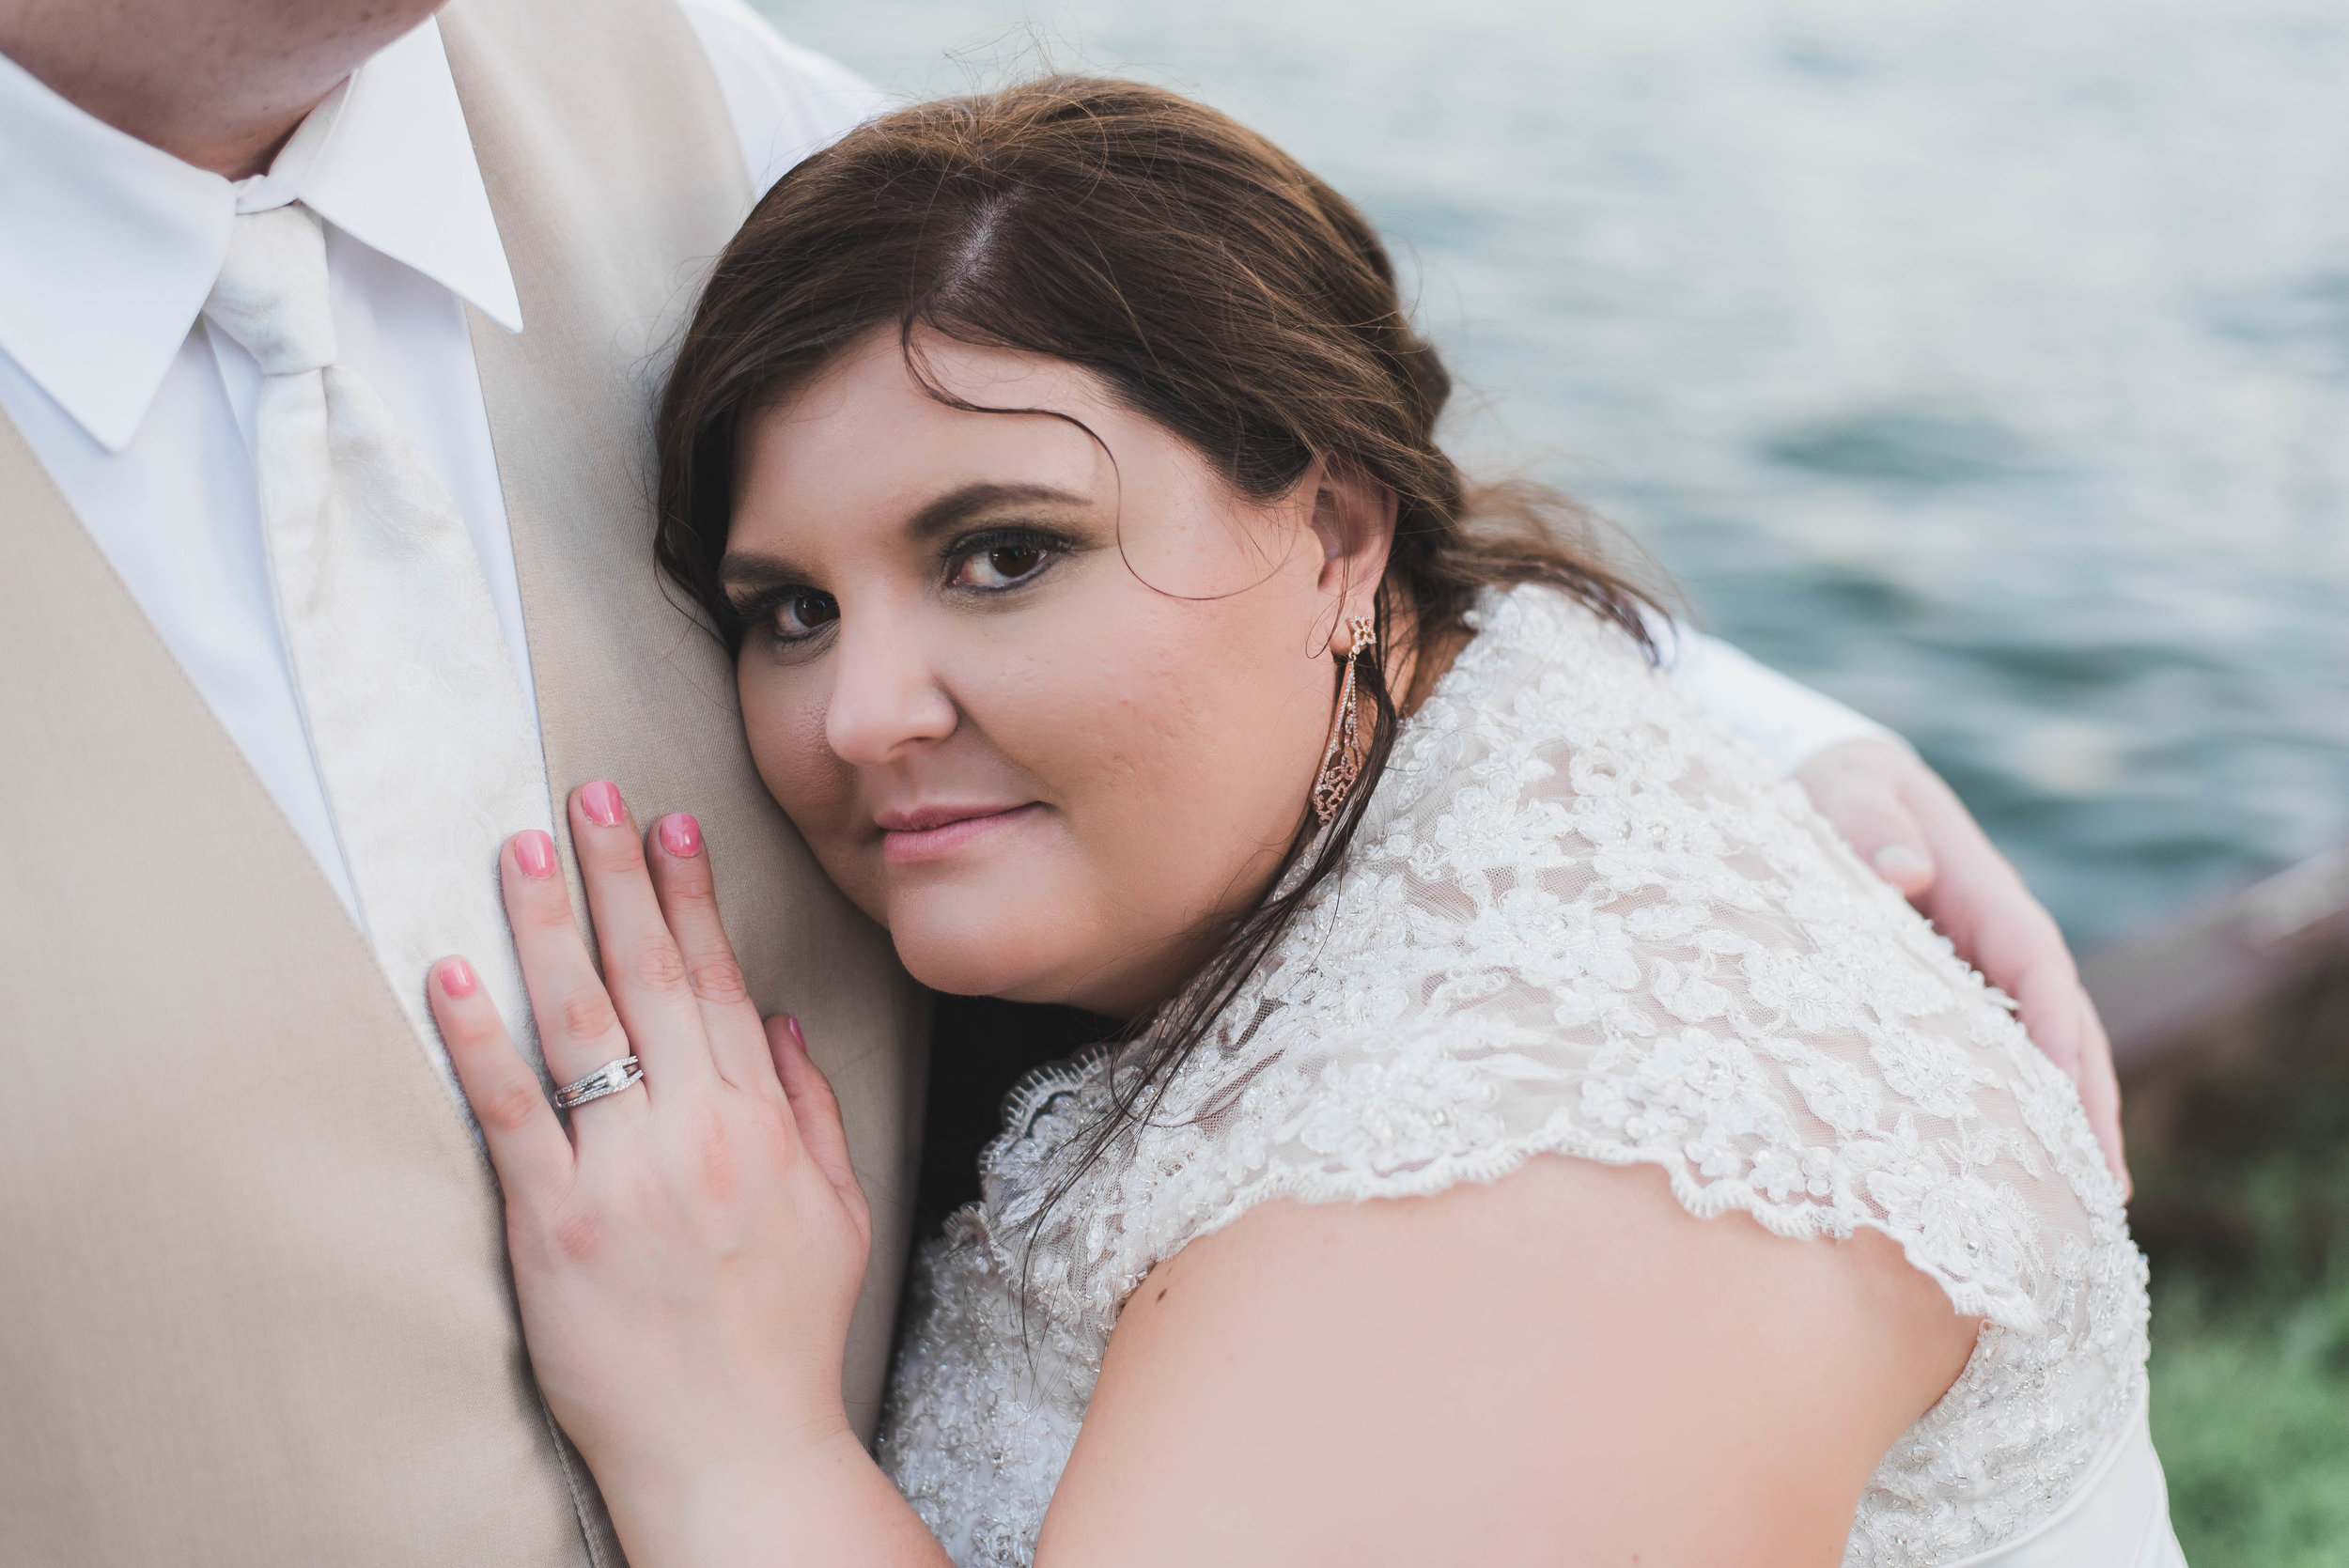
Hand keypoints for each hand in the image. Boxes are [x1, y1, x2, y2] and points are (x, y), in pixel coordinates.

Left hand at [427, 784, 872, 1546]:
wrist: (739, 1449)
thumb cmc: (786, 1338)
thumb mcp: (839, 1214)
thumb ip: (813, 1110)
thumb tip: (783, 1023)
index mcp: (763, 1123)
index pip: (721, 983)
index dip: (692, 898)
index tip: (671, 829)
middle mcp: (697, 1131)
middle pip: (652, 977)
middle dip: (619, 876)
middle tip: (588, 796)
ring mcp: (624, 1174)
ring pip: (582, 1023)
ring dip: (551, 924)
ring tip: (523, 847)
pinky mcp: (555, 1227)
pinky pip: (512, 1115)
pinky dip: (480, 1040)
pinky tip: (454, 973)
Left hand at [1795, 739, 2127, 1193]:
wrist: (1835, 783)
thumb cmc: (1841, 789)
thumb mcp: (1846, 793)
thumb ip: (1869, 826)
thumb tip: (1904, 870)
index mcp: (1985, 894)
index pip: (2038, 968)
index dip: (2060, 1035)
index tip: (2070, 1102)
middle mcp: (1997, 939)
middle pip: (2063, 1027)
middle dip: (2088, 1104)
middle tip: (2104, 1191)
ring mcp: (1981, 971)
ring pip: (2038, 1052)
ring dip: (2061, 1123)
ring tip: (2082, 1207)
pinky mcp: (1951, 995)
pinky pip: (1991, 1055)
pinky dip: (2010, 1109)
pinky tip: (2010, 1173)